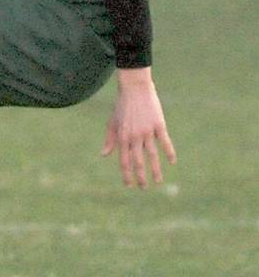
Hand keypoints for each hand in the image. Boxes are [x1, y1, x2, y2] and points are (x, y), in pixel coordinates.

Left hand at [102, 68, 176, 187]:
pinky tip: (172, 162)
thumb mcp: (112, 122)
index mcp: (122, 137)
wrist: (134, 88)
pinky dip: (169, 152)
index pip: (123, 160)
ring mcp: (147, 131)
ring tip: (158, 181)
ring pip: (152, 155)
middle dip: (140, 176)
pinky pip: (165, 141)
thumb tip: (104, 155)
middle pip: (137, 161)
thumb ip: (110, 140)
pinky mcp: (158, 124)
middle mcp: (134, 136)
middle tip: (143, 188)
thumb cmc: (122, 106)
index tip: (129, 185)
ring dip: (155, 169)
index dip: (126, 174)